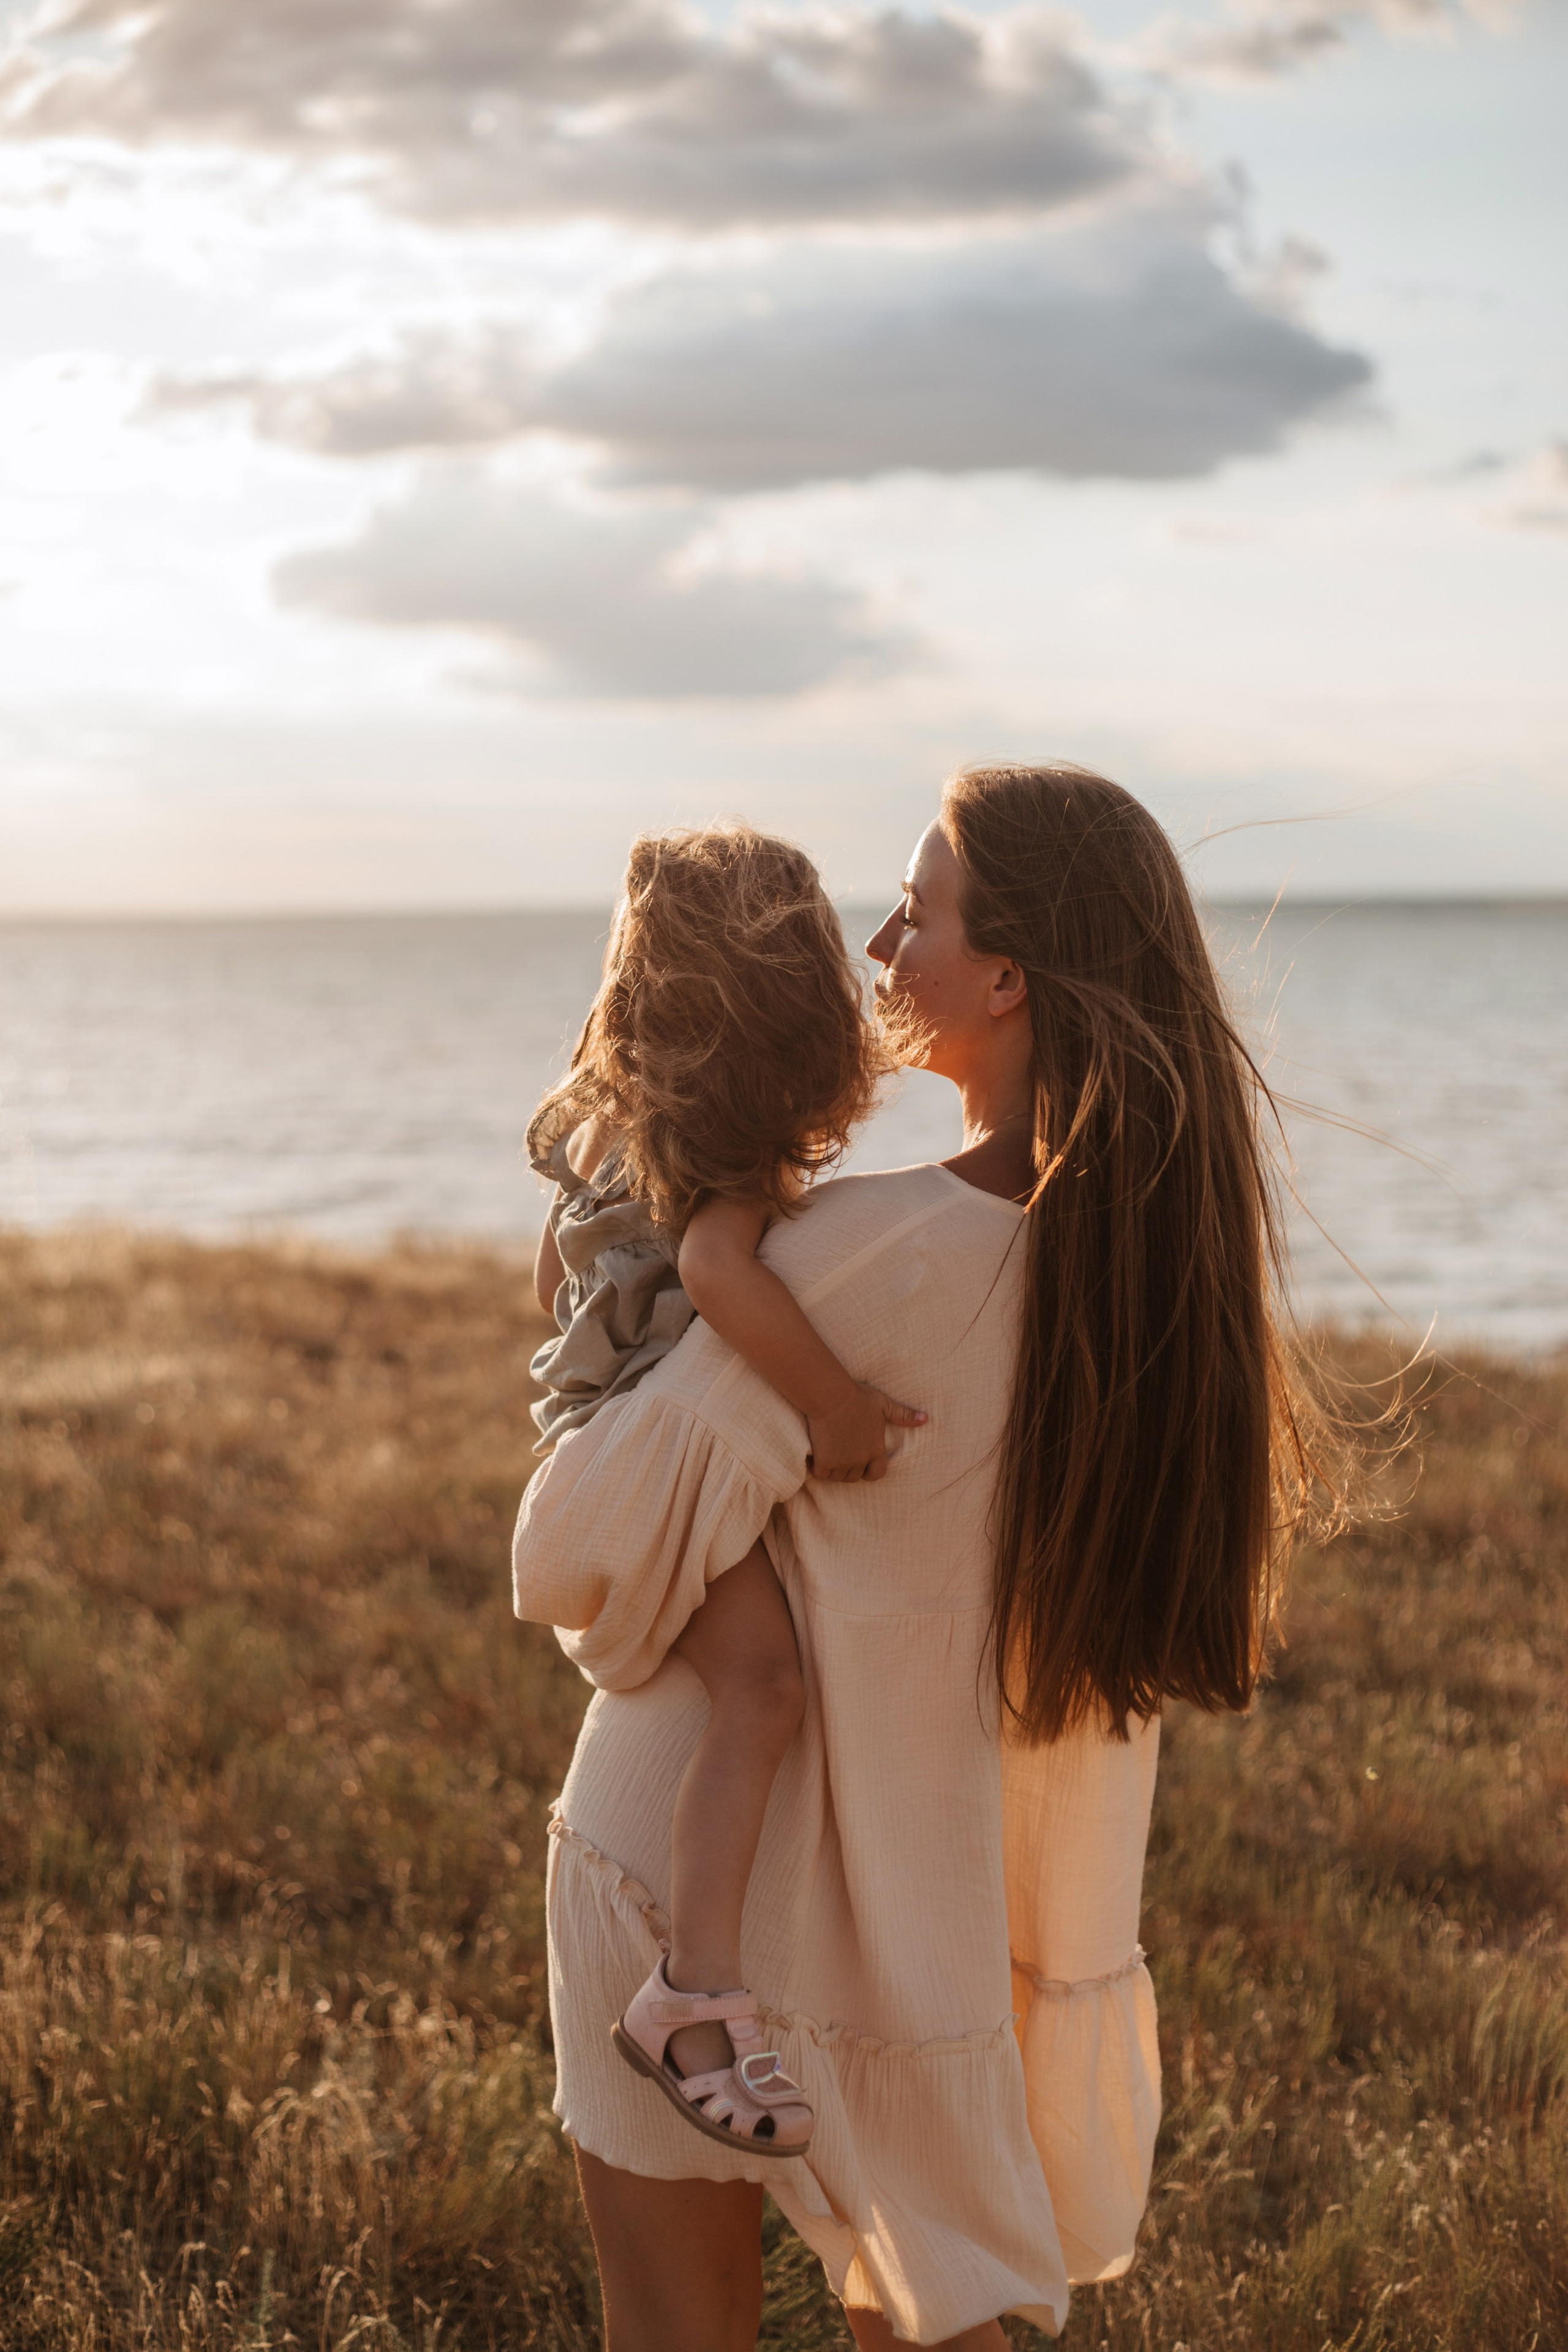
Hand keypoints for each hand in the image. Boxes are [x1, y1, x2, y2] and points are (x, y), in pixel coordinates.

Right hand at [806, 1382, 925, 1482]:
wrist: (829, 1395)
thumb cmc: (856, 1396)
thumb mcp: (883, 1404)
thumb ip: (903, 1415)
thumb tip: (926, 1418)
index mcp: (876, 1449)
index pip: (877, 1474)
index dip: (869, 1470)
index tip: (860, 1461)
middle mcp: (861, 1459)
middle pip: (854, 1477)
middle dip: (848, 1469)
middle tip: (839, 1453)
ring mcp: (842, 1462)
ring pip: (837, 1477)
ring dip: (832, 1469)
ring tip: (827, 1453)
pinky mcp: (824, 1461)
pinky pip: (820, 1474)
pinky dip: (816, 1468)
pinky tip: (814, 1457)